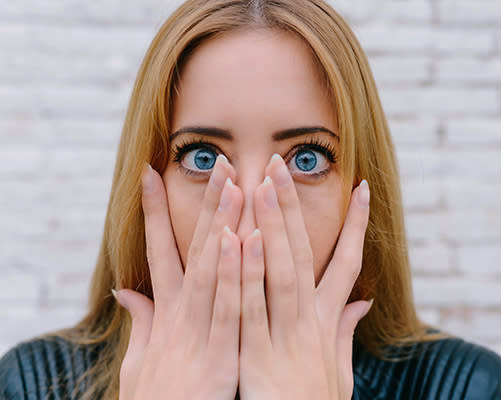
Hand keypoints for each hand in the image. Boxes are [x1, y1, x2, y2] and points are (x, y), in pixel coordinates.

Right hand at [114, 155, 242, 399]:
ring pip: (212, 270)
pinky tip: (240, 242)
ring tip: (233, 185)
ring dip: (222, 226)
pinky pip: (229, 309)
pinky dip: (233, 275)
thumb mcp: (140, 361)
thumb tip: (128, 291)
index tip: (150, 175)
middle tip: (219, 163)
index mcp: (166, 313)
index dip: (153, 214)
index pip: (160, 251)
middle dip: (206, 205)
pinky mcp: (220, 356)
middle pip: (194, 249)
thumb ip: (143, 321)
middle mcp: (181, 314)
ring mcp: (200, 332)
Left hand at [238, 154, 371, 399]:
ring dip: (271, 226)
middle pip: (302, 254)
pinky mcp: (257, 355)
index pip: (348, 263)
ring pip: (279, 271)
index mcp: (327, 322)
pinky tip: (239, 240)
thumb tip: (362, 302)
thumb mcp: (337, 370)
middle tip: (281, 166)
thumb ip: (345, 331)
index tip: (362, 188)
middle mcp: (309, 321)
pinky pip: (250, 308)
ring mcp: (284, 336)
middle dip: (292, 208)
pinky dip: (246, 273)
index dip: (356, 226)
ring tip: (262, 185)